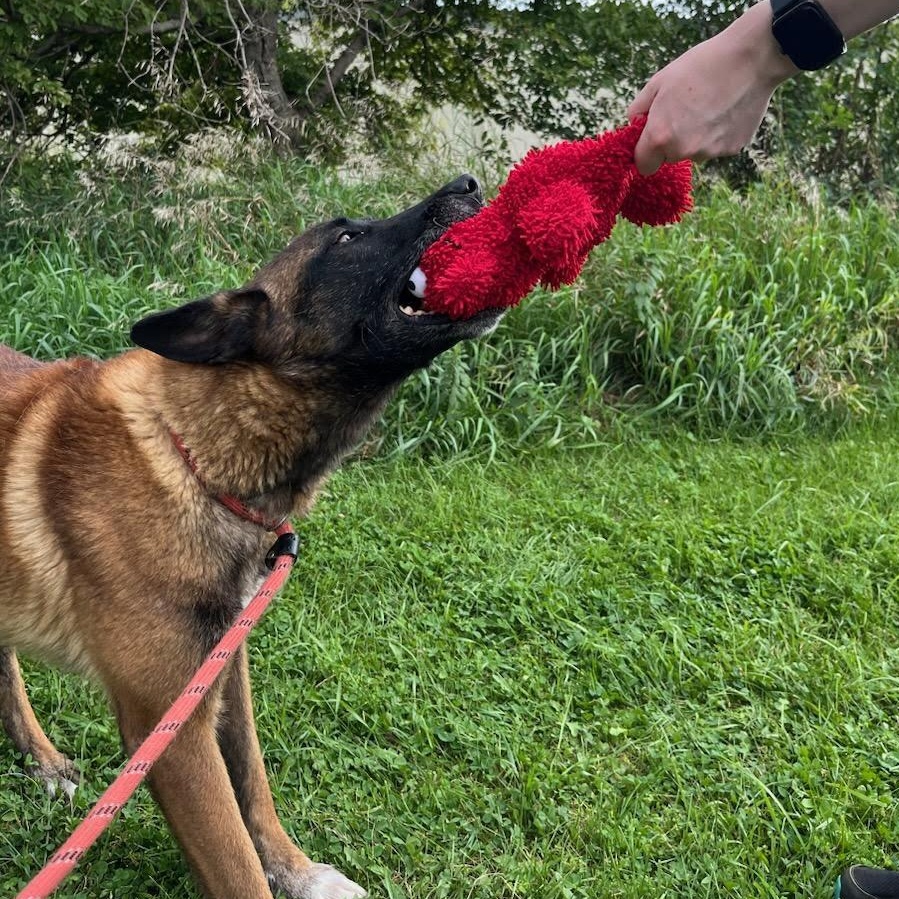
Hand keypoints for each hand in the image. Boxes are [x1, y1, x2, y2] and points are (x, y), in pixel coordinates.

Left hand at [627, 3, 796, 174]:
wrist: (751, 58)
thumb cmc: (701, 66)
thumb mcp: (659, 81)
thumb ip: (638, 110)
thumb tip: (634, 125)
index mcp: (660, 137)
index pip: (644, 165)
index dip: (646, 152)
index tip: (651, 140)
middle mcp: (684, 151)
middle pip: (670, 157)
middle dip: (672, 140)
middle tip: (685, 110)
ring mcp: (710, 153)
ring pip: (694, 152)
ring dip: (696, 136)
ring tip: (709, 105)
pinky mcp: (732, 149)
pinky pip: (716, 146)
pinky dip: (718, 133)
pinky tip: (726, 109)